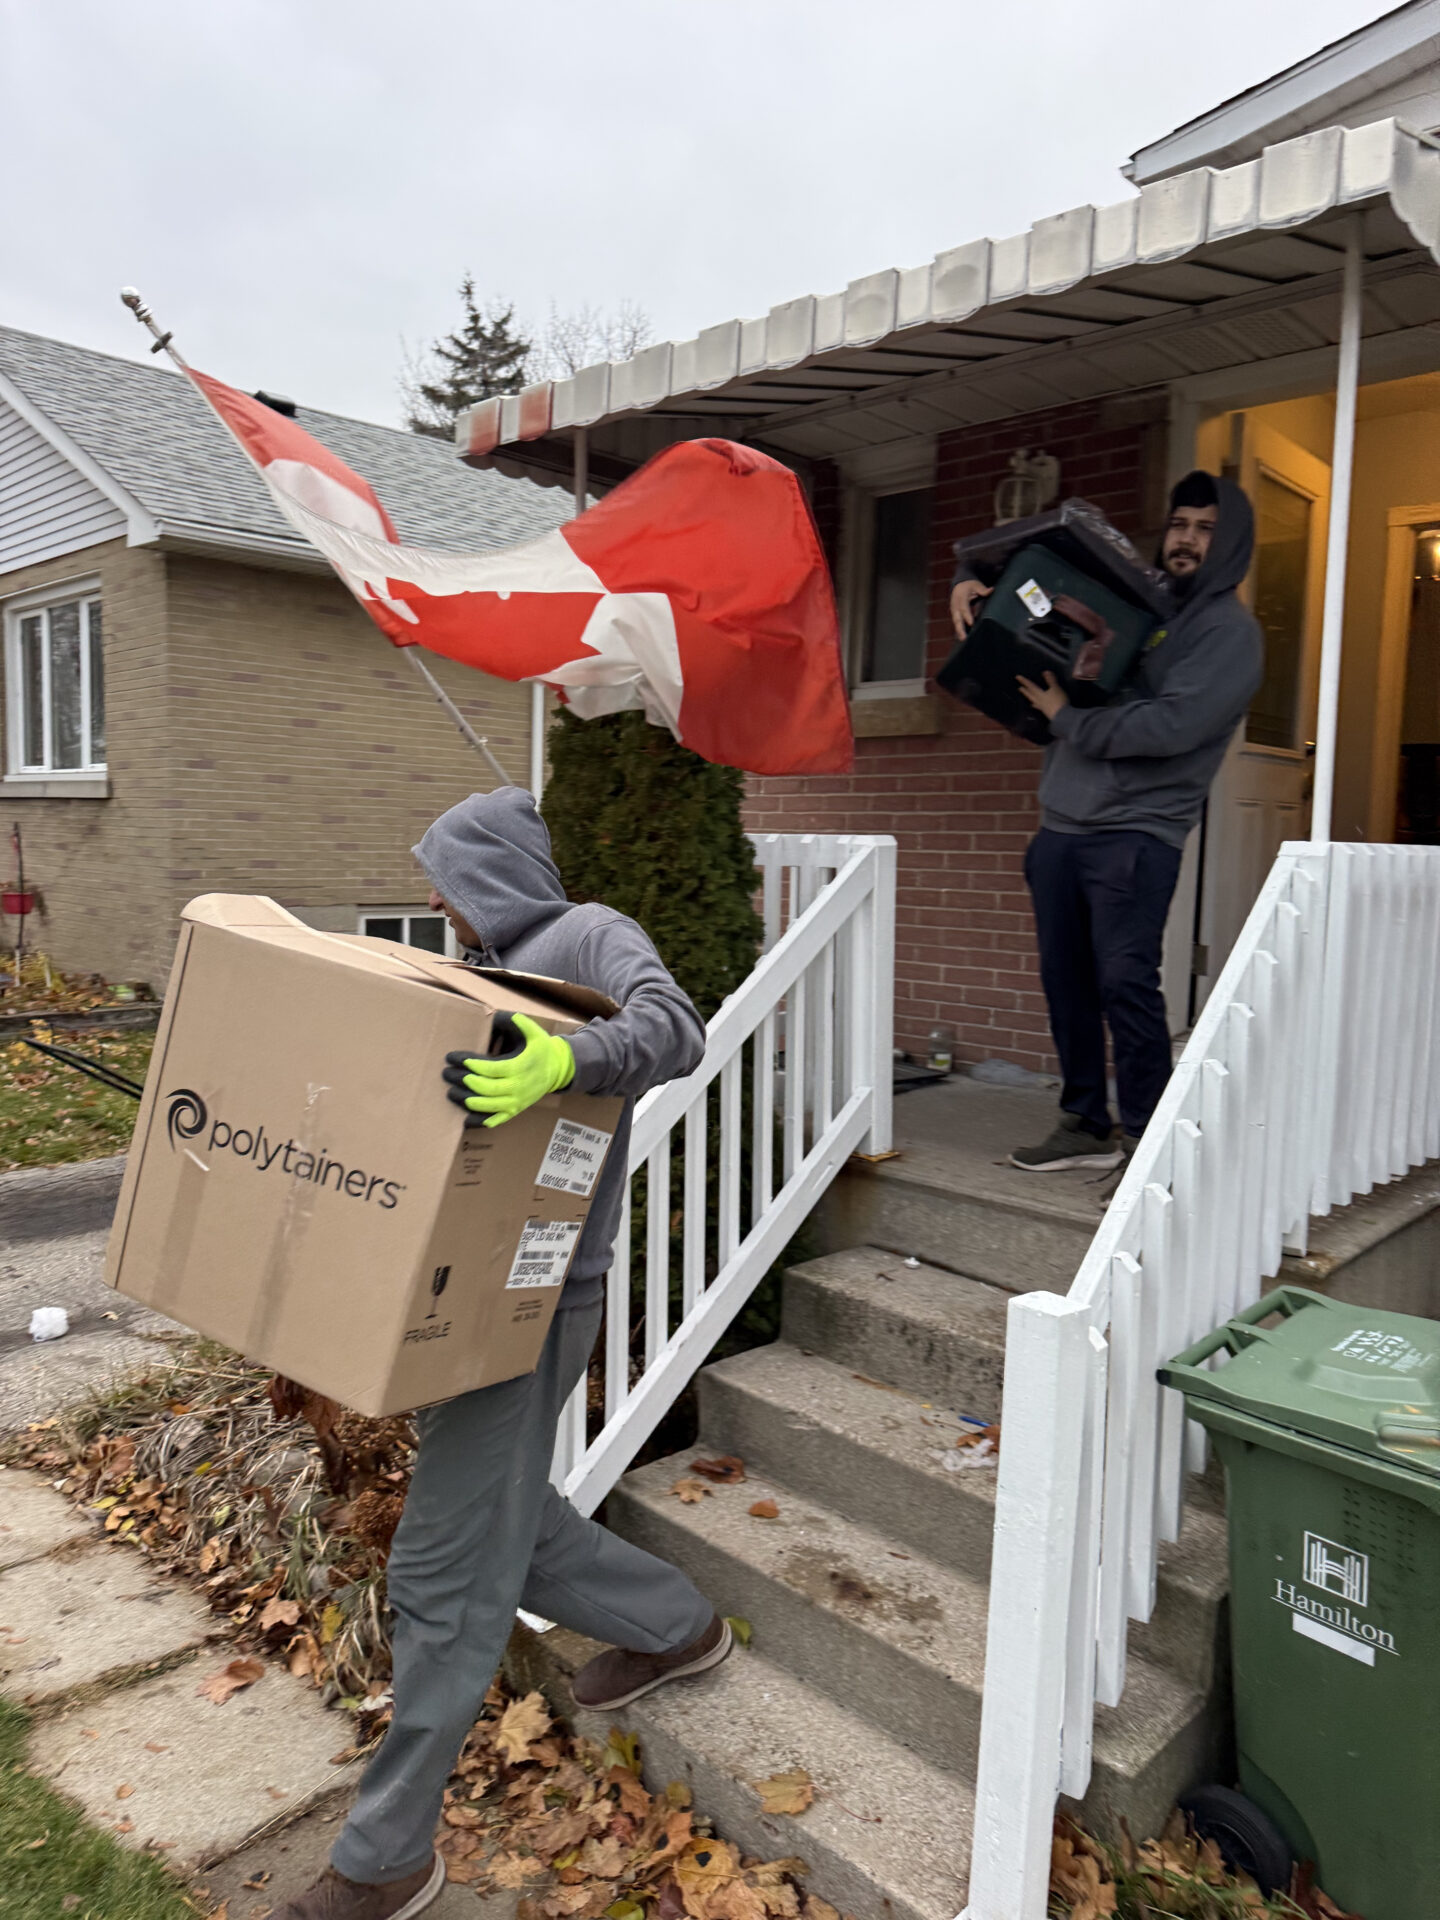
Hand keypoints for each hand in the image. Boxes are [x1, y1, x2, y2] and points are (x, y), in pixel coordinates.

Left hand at [443, 1013, 575, 1127]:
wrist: (558, 1070)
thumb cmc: (542, 1049)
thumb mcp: (534, 1032)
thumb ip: (517, 1021)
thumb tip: (495, 1014)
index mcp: (520, 1066)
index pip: (490, 1068)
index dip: (470, 1064)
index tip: (453, 1058)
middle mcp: (518, 1086)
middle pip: (485, 1088)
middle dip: (462, 1081)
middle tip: (446, 1073)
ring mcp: (517, 1101)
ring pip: (487, 1106)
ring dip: (466, 1100)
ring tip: (450, 1092)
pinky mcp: (516, 1110)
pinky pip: (496, 1120)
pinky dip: (479, 1121)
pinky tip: (464, 1119)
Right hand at [950, 580, 991, 636]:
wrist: (959, 585)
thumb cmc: (969, 586)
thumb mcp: (976, 585)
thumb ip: (983, 589)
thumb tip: (991, 590)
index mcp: (960, 597)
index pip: (963, 608)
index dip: (967, 615)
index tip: (971, 623)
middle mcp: (955, 605)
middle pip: (957, 618)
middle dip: (960, 628)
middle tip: (964, 637)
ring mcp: (954, 611)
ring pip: (956, 622)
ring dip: (959, 631)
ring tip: (963, 640)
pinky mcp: (955, 615)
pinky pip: (957, 623)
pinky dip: (959, 630)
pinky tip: (963, 638)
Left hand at [1017, 671, 1067, 721]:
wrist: (1062, 717)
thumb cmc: (1058, 701)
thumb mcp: (1055, 689)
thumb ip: (1050, 681)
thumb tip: (1045, 672)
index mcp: (1040, 694)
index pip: (1030, 686)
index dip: (1024, 681)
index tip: (1017, 677)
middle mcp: (1039, 701)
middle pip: (1030, 695)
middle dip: (1025, 691)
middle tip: (1019, 688)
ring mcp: (1042, 708)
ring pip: (1034, 702)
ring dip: (1030, 699)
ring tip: (1028, 700)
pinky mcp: (1046, 713)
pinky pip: (1039, 708)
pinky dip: (1037, 707)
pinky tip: (1038, 707)